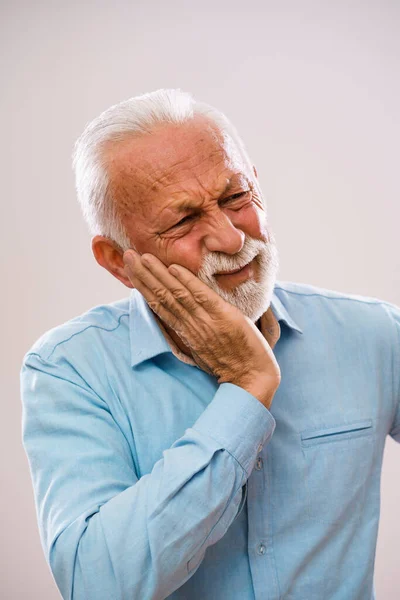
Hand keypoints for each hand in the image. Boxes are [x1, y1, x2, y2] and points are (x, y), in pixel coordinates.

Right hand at [123, 250, 280, 408]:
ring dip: (158, 274)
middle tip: (128, 255)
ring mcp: (206, 321)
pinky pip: (201, 297)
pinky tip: (174, 268)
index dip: (143, 287)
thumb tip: (178, 320)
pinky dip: (187, 282)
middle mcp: (191, 325)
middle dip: (143, 276)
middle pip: (161, 297)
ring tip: (143, 257)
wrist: (253, 379)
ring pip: (176, 294)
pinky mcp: (224, 317)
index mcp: (185, 332)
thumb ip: (190, 333)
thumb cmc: (230, 365)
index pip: (158, 305)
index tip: (131, 270)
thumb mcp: (203, 350)